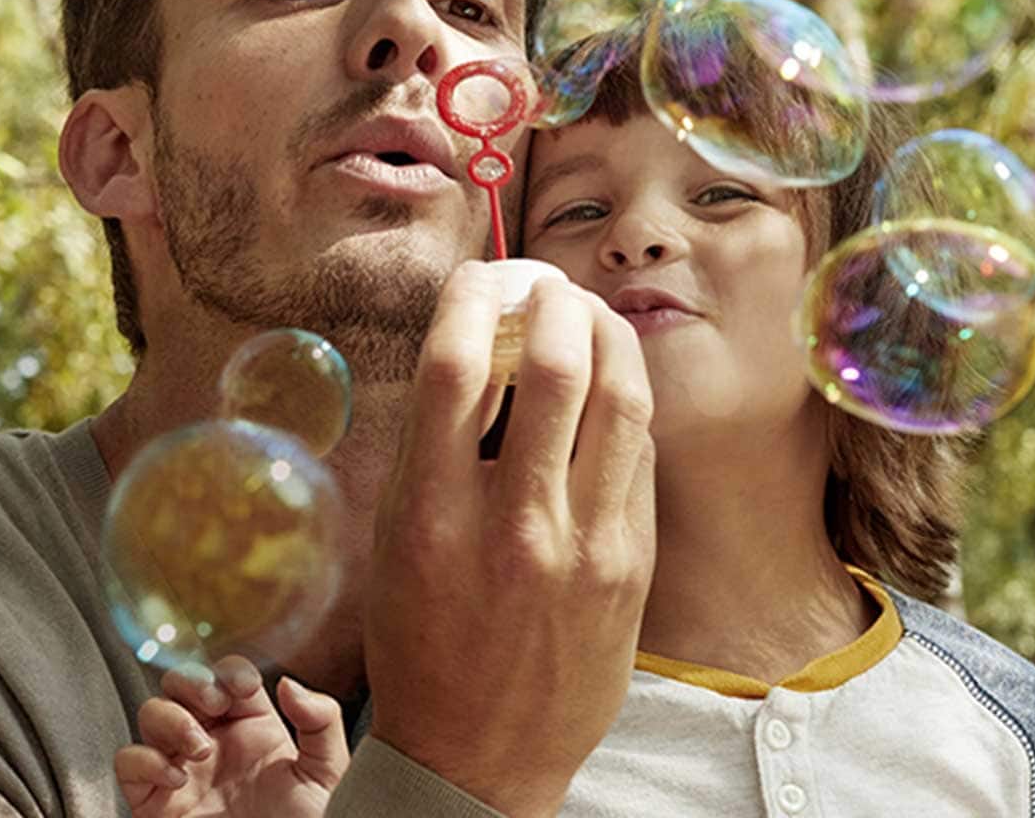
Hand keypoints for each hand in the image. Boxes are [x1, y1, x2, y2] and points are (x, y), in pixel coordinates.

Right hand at [114, 655, 348, 817]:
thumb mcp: (326, 773)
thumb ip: (320, 721)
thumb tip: (289, 684)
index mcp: (254, 729)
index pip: (229, 677)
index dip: (231, 673)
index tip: (244, 689)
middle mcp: (214, 743)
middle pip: (180, 683)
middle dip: (191, 682)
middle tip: (213, 705)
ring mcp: (182, 769)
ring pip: (151, 713)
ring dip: (171, 719)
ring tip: (199, 748)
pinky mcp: (155, 801)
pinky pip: (128, 762)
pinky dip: (145, 760)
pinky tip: (176, 778)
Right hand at [360, 261, 656, 817]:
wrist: (480, 758)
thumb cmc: (424, 644)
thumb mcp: (396, 545)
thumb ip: (430, 452)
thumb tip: (470, 347)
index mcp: (432, 516)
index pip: (457, 367)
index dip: (473, 296)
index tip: (478, 276)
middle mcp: (514, 525)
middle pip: (555, 364)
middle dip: (556, 298)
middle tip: (548, 284)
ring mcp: (585, 545)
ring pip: (620, 396)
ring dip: (607, 333)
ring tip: (590, 315)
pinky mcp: (632, 564)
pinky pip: (638, 453)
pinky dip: (623, 403)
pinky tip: (608, 389)